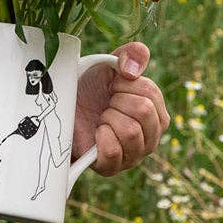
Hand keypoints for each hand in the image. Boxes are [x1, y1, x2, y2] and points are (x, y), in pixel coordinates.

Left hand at [73, 41, 169, 175]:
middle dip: (116, 101)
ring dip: (108, 118)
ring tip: (101, 119)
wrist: (64, 111)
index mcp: (157, 114)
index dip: (124, 85)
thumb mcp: (110, 66)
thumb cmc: (91, 90)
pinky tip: (97, 132)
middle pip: (143, 111)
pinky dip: (101, 138)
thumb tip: (132, 70)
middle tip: (105, 104)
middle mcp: (151, 137)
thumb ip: (132, 55)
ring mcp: (133, 155)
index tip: (111, 86)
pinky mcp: (112, 167)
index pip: (149, 94)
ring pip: (130, 131)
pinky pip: (113, 151)